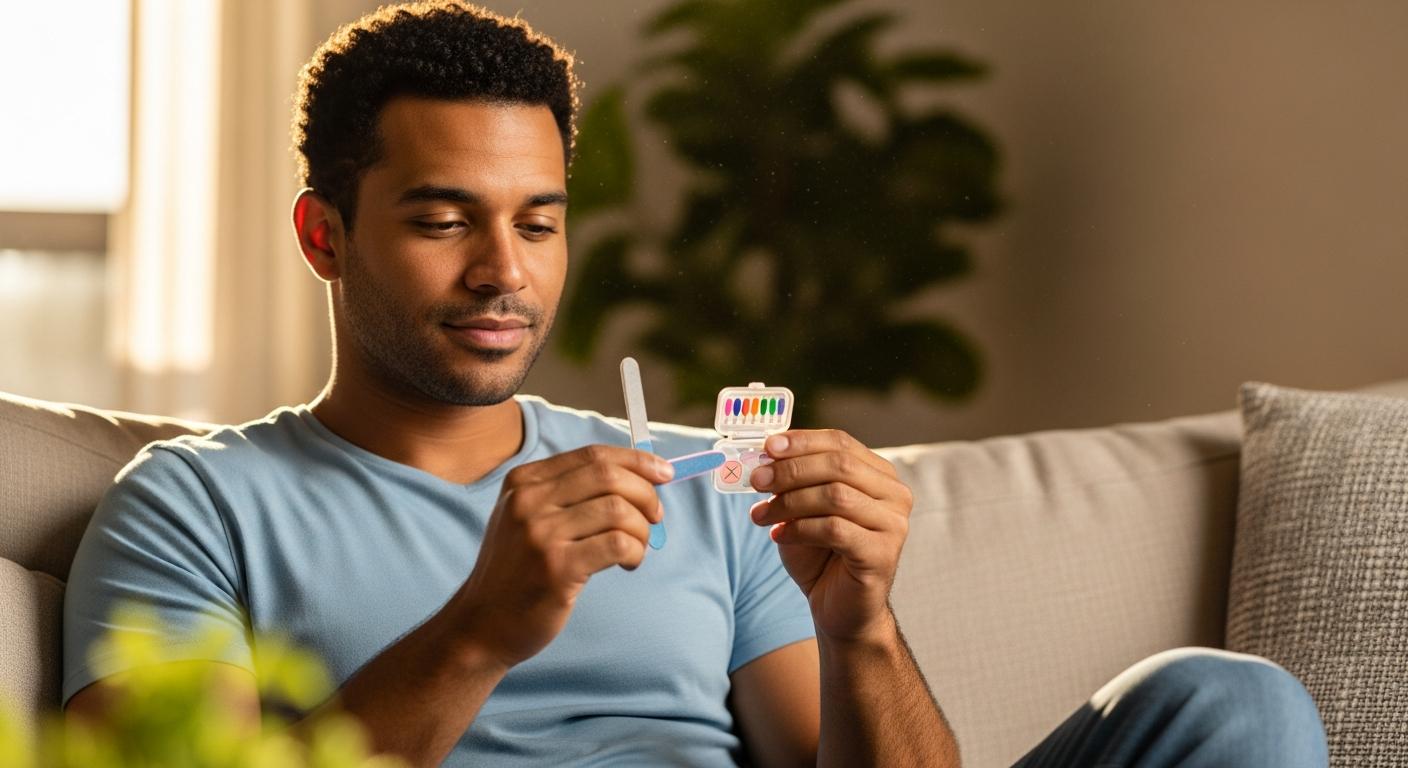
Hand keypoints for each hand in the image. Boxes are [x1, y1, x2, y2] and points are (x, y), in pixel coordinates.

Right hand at [448, 445, 673, 668]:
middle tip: (655, 516)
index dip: (636, 460)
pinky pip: (618, 544)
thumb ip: (569, 494)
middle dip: (646, 493)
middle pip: (609, 476)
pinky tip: (629, 564)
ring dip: (642, 529)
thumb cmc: (517, 571)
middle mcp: (528, 501)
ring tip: (636, 548)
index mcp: (524, 481)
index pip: (592, 455)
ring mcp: (540, 534)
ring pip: (619, 510)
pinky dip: (635, 551)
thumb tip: (639, 476)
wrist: (482, 624)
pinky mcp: (557, 568)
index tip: (663, 472)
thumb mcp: (526, 519)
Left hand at [748, 430, 911, 643]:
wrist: (839, 608)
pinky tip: (778, 536)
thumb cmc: (820, 554)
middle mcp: (894, 495)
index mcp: (879, 475)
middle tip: (757, 480)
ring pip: (836, 495)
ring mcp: (893, 524)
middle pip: (839, 464)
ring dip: (789, 501)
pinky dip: (799, 529)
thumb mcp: (802, 509)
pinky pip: (835, 529)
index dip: (802, 441)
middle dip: (791, 469)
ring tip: (760, 515)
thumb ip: (792, 481)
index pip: (841, 442)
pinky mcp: (883, 554)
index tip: (768, 446)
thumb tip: (764, 457)